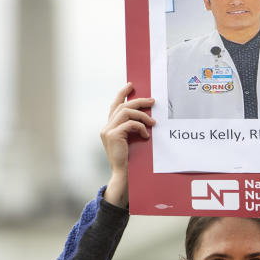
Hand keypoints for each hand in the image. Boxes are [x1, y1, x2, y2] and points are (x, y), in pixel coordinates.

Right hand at [100, 83, 154, 206]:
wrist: (122, 174)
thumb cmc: (129, 159)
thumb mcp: (130, 140)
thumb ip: (131, 127)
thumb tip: (145, 114)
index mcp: (109, 126)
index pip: (115, 105)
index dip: (122, 94)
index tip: (131, 86)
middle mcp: (106, 127)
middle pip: (123, 106)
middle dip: (139, 101)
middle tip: (152, 101)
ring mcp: (108, 131)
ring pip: (127, 113)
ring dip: (143, 115)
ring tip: (153, 122)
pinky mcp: (113, 135)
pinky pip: (130, 124)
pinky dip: (141, 127)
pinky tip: (146, 135)